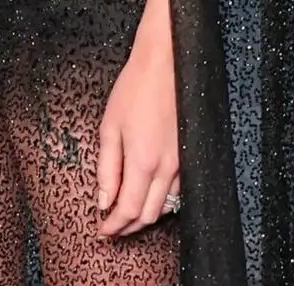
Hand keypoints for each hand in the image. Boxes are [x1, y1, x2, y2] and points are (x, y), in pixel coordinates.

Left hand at [96, 33, 180, 235]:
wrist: (166, 63)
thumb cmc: (135, 89)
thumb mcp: (109, 126)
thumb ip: (107, 168)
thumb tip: (104, 200)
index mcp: (144, 162)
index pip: (129, 210)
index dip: (115, 225)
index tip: (103, 230)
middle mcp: (167, 168)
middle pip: (149, 215)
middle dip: (129, 225)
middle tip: (112, 225)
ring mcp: (183, 163)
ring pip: (166, 206)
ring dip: (146, 215)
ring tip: (126, 213)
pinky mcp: (190, 155)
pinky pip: (177, 191)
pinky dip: (162, 201)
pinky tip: (149, 194)